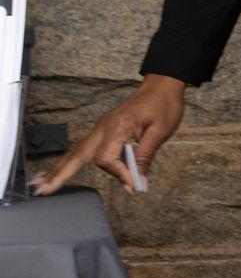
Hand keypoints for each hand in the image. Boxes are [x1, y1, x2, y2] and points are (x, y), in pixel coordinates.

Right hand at [30, 74, 185, 195]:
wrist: (161, 85)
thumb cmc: (163, 105)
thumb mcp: (160, 132)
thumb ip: (145, 158)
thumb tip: (138, 183)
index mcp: (116, 127)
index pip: (106, 159)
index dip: (118, 174)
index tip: (132, 184)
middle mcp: (102, 128)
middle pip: (77, 156)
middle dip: (59, 175)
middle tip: (42, 191)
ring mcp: (100, 127)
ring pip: (74, 151)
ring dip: (58, 168)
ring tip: (40, 184)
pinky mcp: (102, 129)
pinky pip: (82, 147)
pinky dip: (68, 160)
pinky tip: (58, 168)